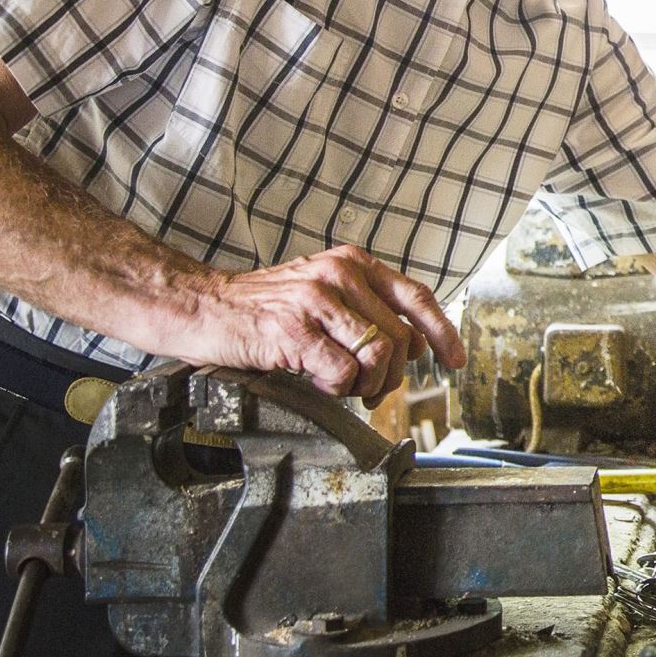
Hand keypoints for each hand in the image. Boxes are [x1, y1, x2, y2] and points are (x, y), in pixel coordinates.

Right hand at [187, 244, 464, 402]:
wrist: (201, 307)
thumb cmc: (262, 308)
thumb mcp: (322, 292)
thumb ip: (365, 309)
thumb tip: (412, 345)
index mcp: (354, 264)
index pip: (418, 297)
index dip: (442, 333)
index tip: (454, 360)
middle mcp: (340, 275)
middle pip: (400, 337)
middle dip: (392, 375)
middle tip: (370, 392)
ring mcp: (316, 301)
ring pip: (378, 355)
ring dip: (366, 384)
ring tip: (342, 387)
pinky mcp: (292, 330)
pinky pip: (342, 373)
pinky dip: (335, 388)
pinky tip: (315, 382)